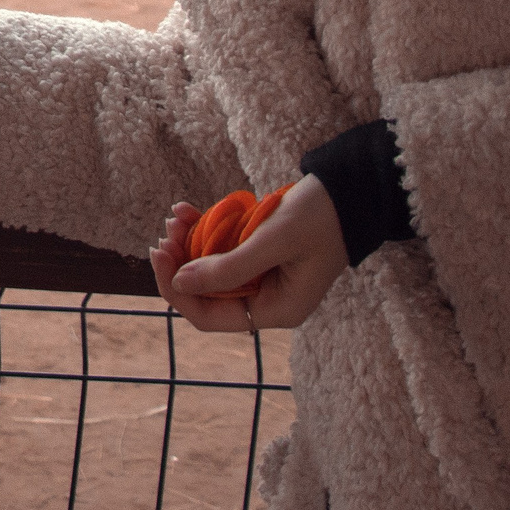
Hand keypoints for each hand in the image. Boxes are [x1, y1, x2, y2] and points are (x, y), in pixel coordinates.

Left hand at [150, 173, 347, 332]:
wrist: (350, 193)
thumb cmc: (318, 218)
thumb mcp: (271, 241)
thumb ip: (228, 267)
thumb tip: (180, 283)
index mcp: (276, 310)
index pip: (208, 317)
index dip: (177, 290)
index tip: (159, 253)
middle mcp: (267, 302)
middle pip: (205, 294)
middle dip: (180, 262)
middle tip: (166, 230)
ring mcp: (263, 280)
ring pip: (209, 270)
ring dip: (188, 243)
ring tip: (177, 214)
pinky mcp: (260, 258)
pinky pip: (221, 252)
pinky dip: (203, 232)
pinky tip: (188, 210)